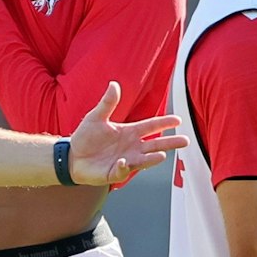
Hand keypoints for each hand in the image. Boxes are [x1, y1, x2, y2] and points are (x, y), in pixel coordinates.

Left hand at [67, 81, 184, 186]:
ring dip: (152, 158)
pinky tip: (124, 162)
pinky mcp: (114, 173)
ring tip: (163, 155)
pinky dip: (125, 167)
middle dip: (169, 143)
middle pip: (155, 144)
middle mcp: (131, 147)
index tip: (178, 120)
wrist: (71, 156)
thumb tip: (114, 84)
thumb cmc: (85, 137)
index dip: (164, 123)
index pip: (151, 126)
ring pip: (144, 160)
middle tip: (185, 140)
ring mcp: (125, 160)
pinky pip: (123, 171)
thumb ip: (107, 103)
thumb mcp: (95, 117)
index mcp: (130, 132)